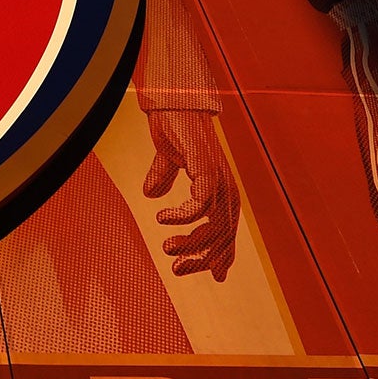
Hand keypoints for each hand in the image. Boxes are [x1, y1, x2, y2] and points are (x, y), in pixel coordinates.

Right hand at [143, 110, 238, 278]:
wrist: (173, 101)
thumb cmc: (174, 126)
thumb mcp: (167, 160)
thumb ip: (164, 178)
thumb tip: (151, 196)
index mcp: (220, 191)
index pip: (226, 233)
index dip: (222, 255)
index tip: (214, 276)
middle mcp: (226, 189)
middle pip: (223, 237)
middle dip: (202, 258)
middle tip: (176, 269)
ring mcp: (219, 180)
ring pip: (214, 226)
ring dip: (190, 242)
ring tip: (166, 246)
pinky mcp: (208, 170)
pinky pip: (200, 204)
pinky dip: (182, 216)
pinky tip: (162, 218)